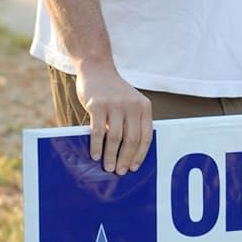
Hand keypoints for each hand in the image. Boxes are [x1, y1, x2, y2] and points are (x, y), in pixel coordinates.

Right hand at [75, 60, 152, 174]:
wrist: (97, 69)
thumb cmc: (114, 92)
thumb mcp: (130, 103)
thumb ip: (133, 122)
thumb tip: (129, 154)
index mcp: (144, 106)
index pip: (146, 136)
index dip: (140, 155)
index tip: (134, 167)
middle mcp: (132, 105)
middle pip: (131, 139)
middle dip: (126, 159)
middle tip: (120, 172)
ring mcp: (115, 104)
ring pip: (115, 138)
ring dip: (111, 156)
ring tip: (108, 167)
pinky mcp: (98, 105)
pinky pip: (98, 131)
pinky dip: (97, 146)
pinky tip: (95, 155)